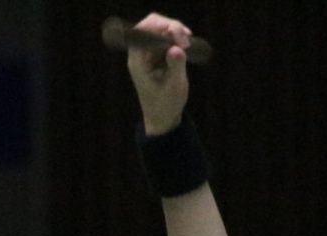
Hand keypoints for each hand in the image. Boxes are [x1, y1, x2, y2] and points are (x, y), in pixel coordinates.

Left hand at [125, 12, 193, 135]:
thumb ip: (175, 66)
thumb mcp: (174, 87)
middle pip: (152, 26)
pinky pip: (166, 39)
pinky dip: (177, 40)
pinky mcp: (157, 56)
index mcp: (138, 60)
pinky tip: (186, 47)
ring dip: (176, 33)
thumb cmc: (165, 105)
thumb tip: (177, 49)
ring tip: (188, 45)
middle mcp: (141, 53)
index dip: (161, 26)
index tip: (178, 36)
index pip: (143, 30)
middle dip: (170, 27)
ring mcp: (148, 54)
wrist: (163, 118)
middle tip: (186, 41)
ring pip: (160, 31)